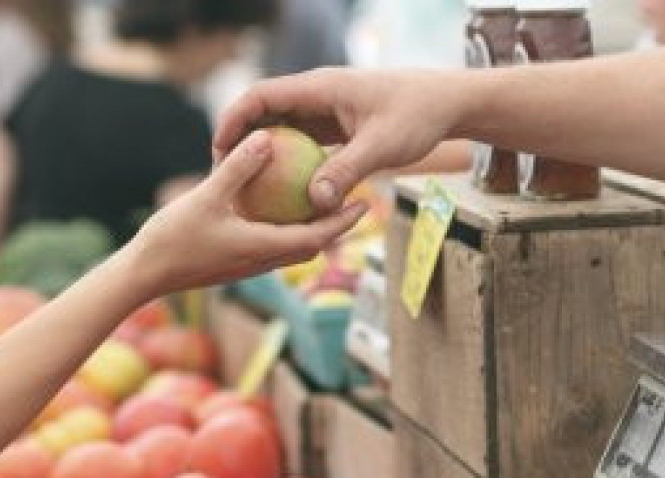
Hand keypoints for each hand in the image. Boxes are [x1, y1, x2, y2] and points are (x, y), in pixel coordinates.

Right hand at [124, 130, 366, 297]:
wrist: (143, 275)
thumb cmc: (172, 239)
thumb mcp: (206, 196)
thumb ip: (238, 168)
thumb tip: (266, 138)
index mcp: (263, 248)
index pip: (316, 237)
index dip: (343, 221)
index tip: (365, 203)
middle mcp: (262, 261)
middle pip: (311, 245)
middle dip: (336, 226)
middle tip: (355, 200)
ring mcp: (248, 265)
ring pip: (292, 247)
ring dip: (312, 228)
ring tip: (323, 202)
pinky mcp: (234, 263)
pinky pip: (271, 245)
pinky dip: (285, 228)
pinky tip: (277, 207)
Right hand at [213, 68, 468, 212]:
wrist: (446, 103)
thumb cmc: (417, 116)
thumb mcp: (382, 146)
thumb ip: (346, 171)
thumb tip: (315, 203)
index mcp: (319, 88)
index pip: (261, 96)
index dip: (233, 120)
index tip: (218, 151)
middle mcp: (317, 95)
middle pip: (264, 113)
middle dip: (241, 141)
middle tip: (224, 177)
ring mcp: (325, 110)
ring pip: (282, 130)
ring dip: (264, 155)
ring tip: (246, 189)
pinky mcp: (336, 126)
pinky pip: (303, 144)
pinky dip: (289, 164)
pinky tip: (284, 195)